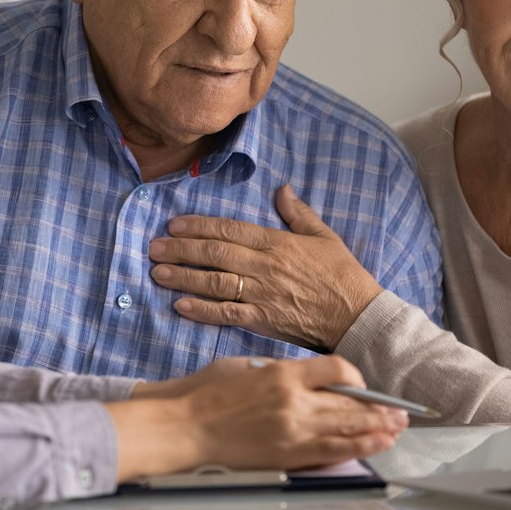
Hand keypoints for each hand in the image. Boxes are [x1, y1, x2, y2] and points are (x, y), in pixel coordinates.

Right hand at [107, 354, 407, 480]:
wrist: (181, 427)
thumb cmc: (208, 392)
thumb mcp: (250, 366)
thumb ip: (286, 372)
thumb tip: (314, 379)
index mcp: (284, 374)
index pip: (338, 369)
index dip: (356, 377)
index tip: (360, 383)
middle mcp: (294, 402)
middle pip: (350, 404)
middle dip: (379, 409)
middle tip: (402, 412)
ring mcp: (292, 432)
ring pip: (346, 430)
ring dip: (376, 430)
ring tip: (397, 431)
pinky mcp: (285, 457)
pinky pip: (330, 454)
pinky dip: (356, 449)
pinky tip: (373, 447)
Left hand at [148, 185, 382, 348]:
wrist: (356, 314)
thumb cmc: (343, 274)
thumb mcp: (325, 236)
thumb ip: (299, 213)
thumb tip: (282, 189)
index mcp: (278, 243)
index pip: (230, 230)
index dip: (199, 226)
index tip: (175, 223)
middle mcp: (265, 267)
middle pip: (215, 254)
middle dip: (181, 249)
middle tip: (154, 247)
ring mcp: (262, 295)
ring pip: (214, 283)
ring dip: (183, 277)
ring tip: (158, 272)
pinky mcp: (263, 320)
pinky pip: (226, 314)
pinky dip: (201, 310)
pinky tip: (180, 305)